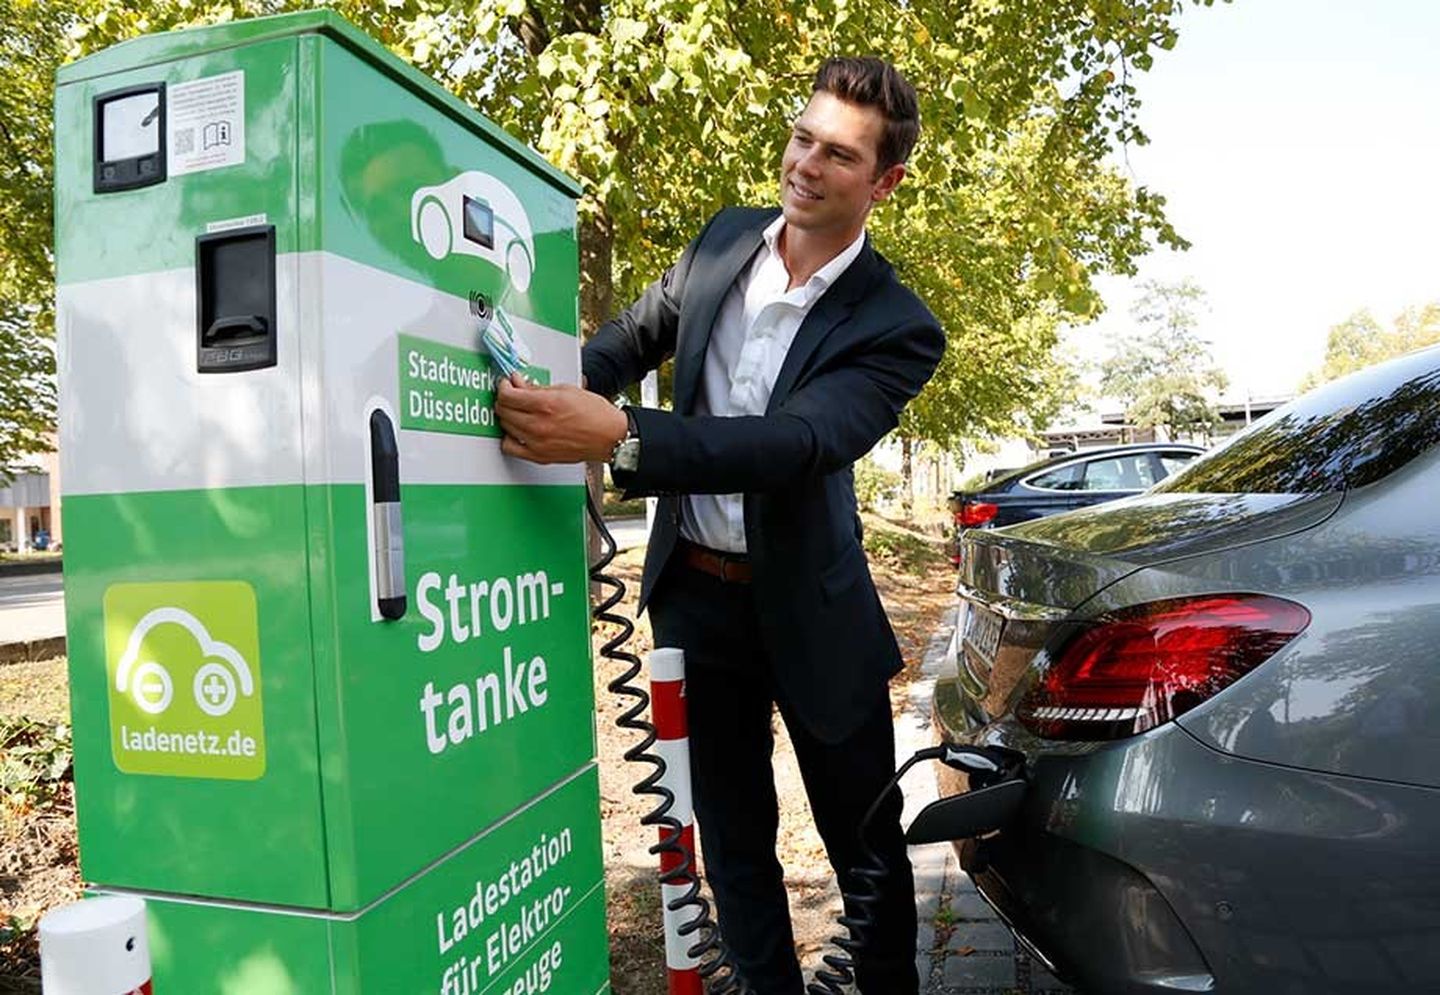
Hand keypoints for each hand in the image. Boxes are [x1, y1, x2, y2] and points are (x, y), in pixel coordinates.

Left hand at [495, 374, 627, 463]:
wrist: (609, 436)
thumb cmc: (594, 413)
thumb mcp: (565, 390)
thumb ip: (537, 388)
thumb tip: (519, 384)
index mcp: (546, 404)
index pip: (508, 395)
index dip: (504, 387)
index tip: (507, 385)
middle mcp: (539, 424)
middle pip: (503, 410)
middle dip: (505, 400)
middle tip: (513, 396)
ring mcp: (537, 442)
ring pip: (505, 427)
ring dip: (508, 417)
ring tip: (518, 412)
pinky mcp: (539, 456)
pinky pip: (510, 447)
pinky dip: (510, 438)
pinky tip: (518, 431)